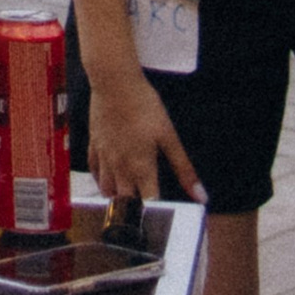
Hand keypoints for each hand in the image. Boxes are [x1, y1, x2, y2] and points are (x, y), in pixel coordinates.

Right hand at [79, 56, 204, 207]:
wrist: (114, 81)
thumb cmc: (143, 105)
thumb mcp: (169, 136)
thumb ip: (184, 169)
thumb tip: (201, 196)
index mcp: (141, 167)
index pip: (148, 203)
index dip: (158, 210)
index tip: (165, 212)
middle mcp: (120, 167)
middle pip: (125, 201)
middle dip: (135, 207)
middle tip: (146, 206)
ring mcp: (104, 156)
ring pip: (106, 189)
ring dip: (116, 197)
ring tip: (127, 197)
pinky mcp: (94, 143)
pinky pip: (93, 169)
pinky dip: (99, 179)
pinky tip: (105, 179)